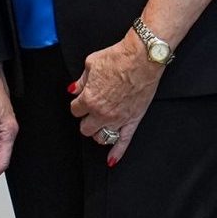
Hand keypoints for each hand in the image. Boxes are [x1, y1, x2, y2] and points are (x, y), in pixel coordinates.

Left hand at [70, 33, 162, 165]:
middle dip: (86, 120)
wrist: (142, 57)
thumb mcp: (91, 63)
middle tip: (91, 111)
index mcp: (89, 99)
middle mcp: (102, 113)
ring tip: (101, 125)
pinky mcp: (133, 120)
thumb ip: (81, 81)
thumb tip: (74, 89)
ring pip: (102, 137)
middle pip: (85, 128)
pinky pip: (124, 142)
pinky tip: (111, 160)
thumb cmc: (119, 57)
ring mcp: (118, 119)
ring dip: (99, 132)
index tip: (82, 100)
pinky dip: (117, 153)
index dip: (78, 105)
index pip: (75, 110)